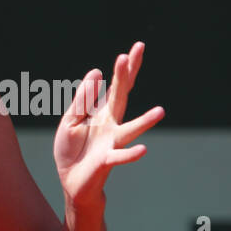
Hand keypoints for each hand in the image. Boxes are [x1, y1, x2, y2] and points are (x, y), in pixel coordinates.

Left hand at [54, 42, 162, 208]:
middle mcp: (112, 125)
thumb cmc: (72, 149)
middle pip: (121, 96)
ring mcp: (112, 142)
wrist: (71, 180)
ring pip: (130, 130)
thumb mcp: (70, 121)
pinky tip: (142, 150)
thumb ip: (82, 100)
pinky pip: (120, 156)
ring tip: (160, 112)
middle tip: (136, 51)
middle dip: (127, 75)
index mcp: (102, 113)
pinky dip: (131, 154)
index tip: (131, 50)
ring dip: (145, 122)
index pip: (114, 88)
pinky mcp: (107, 160)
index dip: (122, 70)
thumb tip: (96, 72)